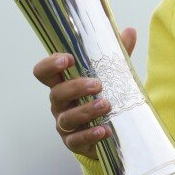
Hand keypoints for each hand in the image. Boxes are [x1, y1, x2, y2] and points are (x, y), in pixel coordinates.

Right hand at [30, 27, 136, 158]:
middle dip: (75, 87)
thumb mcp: (112, 74)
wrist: (110, 129)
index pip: (44, 72)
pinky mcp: (74, 142)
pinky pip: (76, 140)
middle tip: (98, 84)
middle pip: (56, 93)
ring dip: (86, 110)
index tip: (68, 58)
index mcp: (63, 83)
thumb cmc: (105, 95)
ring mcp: (64, 124)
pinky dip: (90, 135)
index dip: (50, 65)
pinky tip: (105, 130)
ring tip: (106, 105)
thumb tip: (130, 31)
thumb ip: (118, 54)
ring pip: (67, 118)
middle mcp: (59, 103)